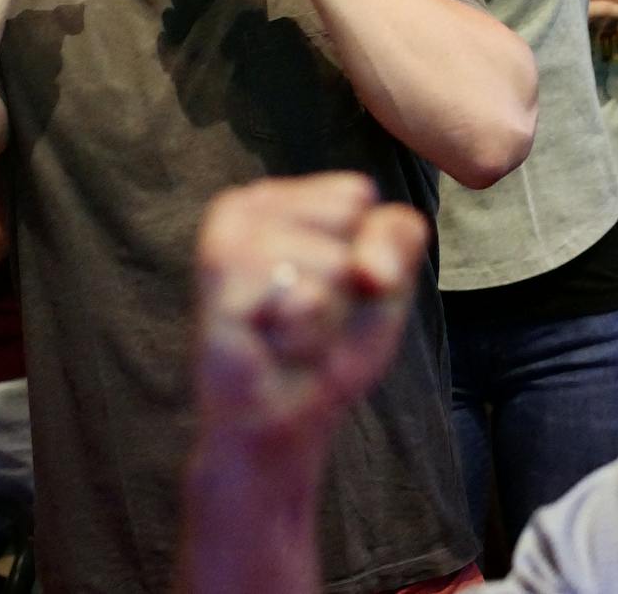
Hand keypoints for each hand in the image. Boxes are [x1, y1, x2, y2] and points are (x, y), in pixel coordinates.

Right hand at [194, 173, 428, 449]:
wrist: (281, 424)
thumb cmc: (328, 347)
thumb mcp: (386, 281)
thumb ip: (397, 236)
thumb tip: (369, 267)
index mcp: (279, 196)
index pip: (357, 192)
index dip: (364, 251)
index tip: (331, 288)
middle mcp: (245, 207)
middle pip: (348, 214)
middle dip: (348, 279)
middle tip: (309, 314)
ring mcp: (228, 242)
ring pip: (334, 260)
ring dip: (328, 316)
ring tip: (291, 334)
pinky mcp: (221, 291)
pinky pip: (309, 300)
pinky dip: (309, 337)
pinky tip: (275, 347)